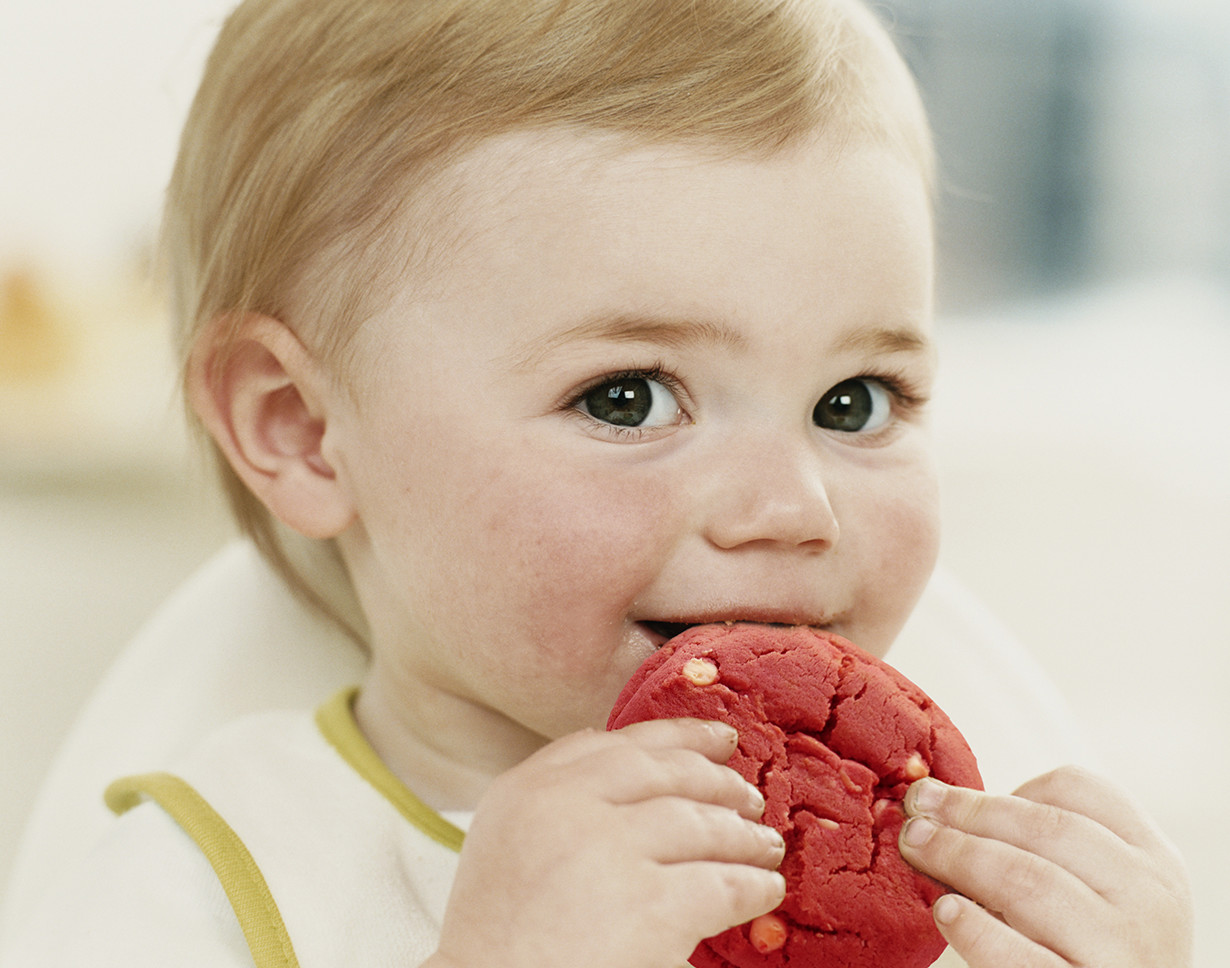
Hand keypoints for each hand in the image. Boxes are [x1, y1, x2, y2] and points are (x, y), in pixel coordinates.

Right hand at [431, 719, 786, 967]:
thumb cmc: (498, 945)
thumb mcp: (506, 845)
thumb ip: (555, 800)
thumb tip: (617, 754)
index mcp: (527, 790)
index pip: (614, 745)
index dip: (677, 736)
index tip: (718, 737)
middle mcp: (566, 805)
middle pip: (662, 773)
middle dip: (716, 781)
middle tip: (749, 796)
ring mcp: (609, 850)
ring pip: (699, 823)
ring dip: (742, 835)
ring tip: (766, 846)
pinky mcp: (650, 905)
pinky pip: (721, 883)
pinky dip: (751, 885)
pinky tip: (764, 890)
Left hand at [898, 766, 1192, 967]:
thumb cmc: (1090, 948)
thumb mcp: (1091, 891)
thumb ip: (1037, 847)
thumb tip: (934, 802)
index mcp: (1152, 861)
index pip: (1082, 791)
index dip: (1013, 786)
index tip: (956, 796)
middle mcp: (1149, 901)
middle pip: (1047, 828)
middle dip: (969, 813)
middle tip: (915, 811)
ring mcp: (1125, 952)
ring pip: (1030, 881)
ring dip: (960, 856)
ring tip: (916, 848)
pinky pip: (1021, 957)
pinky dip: (976, 928)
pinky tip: (945, 911)